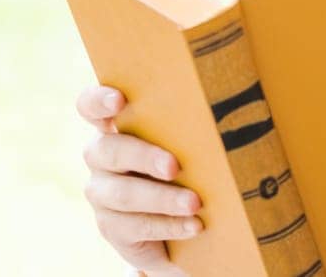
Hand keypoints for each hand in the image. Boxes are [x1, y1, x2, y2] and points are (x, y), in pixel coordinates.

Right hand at [77, 84, 203, 275]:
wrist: (176, 222)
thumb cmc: (184, 165)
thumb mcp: (184, 141)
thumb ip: (191, 122)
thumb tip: (236, 98)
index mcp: (115, 126)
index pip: (90, 106)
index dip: (97, 101)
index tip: (119, 100)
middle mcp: (100, 157)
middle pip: (109, 150)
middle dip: (143, 156)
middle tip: (175, 166)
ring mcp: (101, 193)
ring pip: (124, 194)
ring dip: (163, 198)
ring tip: (195, 203)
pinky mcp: (111, 227)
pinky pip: (136, 226)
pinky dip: (169, 225)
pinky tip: (194, 225)